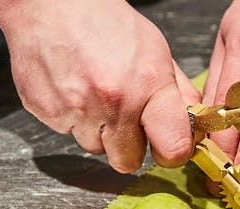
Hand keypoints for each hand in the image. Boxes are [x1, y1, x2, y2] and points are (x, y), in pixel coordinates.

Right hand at [0, 0, 199, 172]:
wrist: (49, 6)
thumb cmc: (105, 23)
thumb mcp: (155, 51)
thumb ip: (178, 94)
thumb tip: (191, 127)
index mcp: (148, 84)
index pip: (173, 147)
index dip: (171, 155)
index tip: (167, 150)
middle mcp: (113, 101)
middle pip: (127, 161)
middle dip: (126, 146)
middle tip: (122, 120)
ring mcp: (78, 110)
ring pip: (95, 148)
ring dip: (97, 132)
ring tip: (92, 96)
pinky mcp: (49, 113)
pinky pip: (69, 134)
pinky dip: (74, 120)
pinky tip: (73, 92)